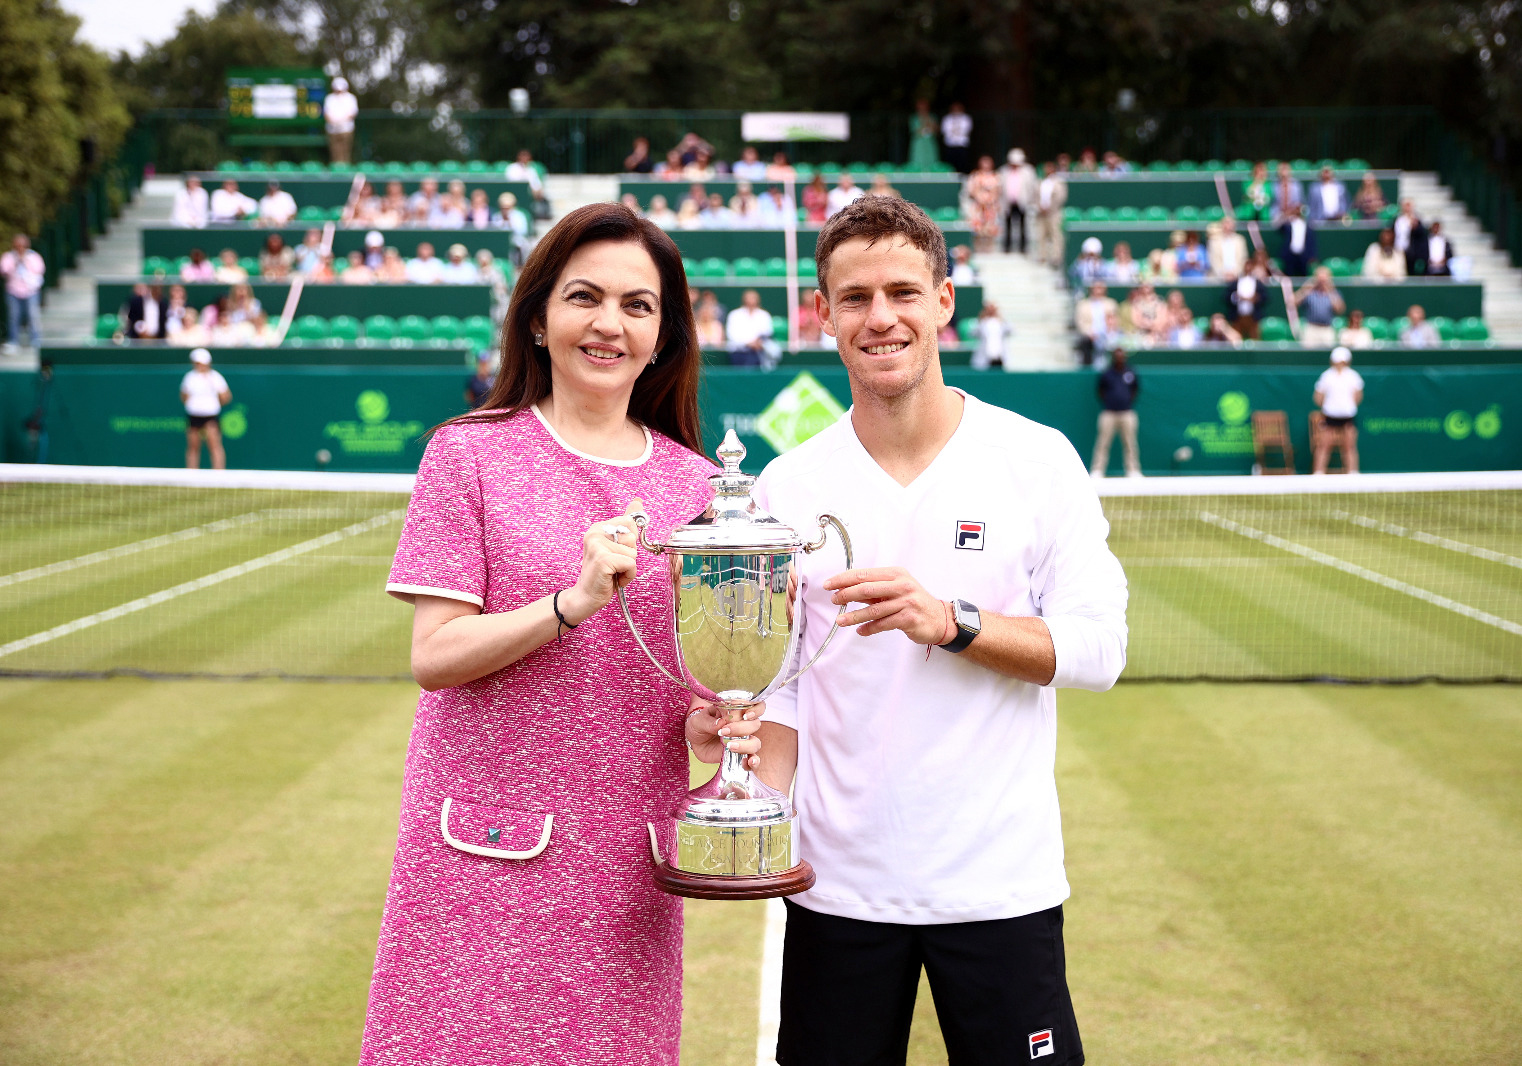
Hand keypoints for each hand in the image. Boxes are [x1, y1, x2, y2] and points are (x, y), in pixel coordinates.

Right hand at [560, 500, 641, 624]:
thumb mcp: (615, 547)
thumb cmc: (603, 574)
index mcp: (598, 527)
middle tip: (614, 565)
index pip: (629, 522)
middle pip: (633, 537)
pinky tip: (614, 579)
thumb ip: (626, 524)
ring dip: (628, 567)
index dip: (629, 542)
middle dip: (630, 555)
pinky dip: (627, 575)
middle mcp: (595, 532)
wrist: (585, 597)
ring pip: (633, 552)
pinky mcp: (602, 559)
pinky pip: (631, 564)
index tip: (616, 552)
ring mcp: (597, 545)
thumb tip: (638, 501)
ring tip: (613, 572)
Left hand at [685, 697, 761, 767]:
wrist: (694, 742)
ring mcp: (743, 740)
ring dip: (746, 745)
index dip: (755, 710)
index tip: (745, 715)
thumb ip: (708, 722)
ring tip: (729, 746)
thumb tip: (720, 723)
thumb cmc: (698, 726)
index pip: (755, 706)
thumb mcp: (698, 721)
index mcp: (735, 711)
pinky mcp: (740, 754)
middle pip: (755, 724)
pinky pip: (753, 759)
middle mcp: (743, 725)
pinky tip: (746, 762)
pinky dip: (753, 762)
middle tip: (724, 731)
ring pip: (755, 742)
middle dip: (741, 728)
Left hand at [823, 567, 950, 644]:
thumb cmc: (913, 602)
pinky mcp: (909, 618)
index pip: (864, 574)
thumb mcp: (895, 589)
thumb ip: (873, 589)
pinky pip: (883, 624)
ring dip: (854, 616)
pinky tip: (860, 631)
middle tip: (834, 600)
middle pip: (867, 588)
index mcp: (896, 574)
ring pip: (873, 609)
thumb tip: (845, 590)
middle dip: (846, 594)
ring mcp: (906, 602)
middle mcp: (902, 585)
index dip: (844, 579)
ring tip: (840, 621)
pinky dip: (869, 628)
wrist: (939, 618)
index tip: (829, 584)